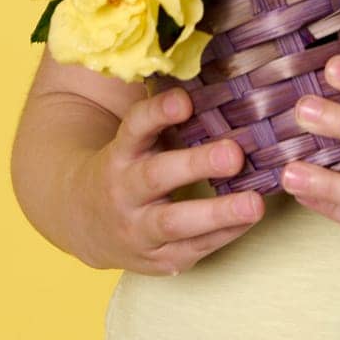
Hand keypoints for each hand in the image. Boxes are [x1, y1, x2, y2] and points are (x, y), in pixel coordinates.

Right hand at [70, 87, 264, 273]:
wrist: (85, 222)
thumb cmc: (128, 166)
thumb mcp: (135, 140)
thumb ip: (166, 117)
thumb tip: (220, 80)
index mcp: (120, 152)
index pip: (135, 127)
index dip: (158, 112)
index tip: (185, 99)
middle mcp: (124, 190)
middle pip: (156, 177)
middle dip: (196, 165)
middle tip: (234, 153)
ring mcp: (137, 228)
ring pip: (174, 222)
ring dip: (217, 213)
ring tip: (255, 204)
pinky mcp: (157, 259)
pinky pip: (192, 248)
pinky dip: (225, 234)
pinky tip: (249, 220)